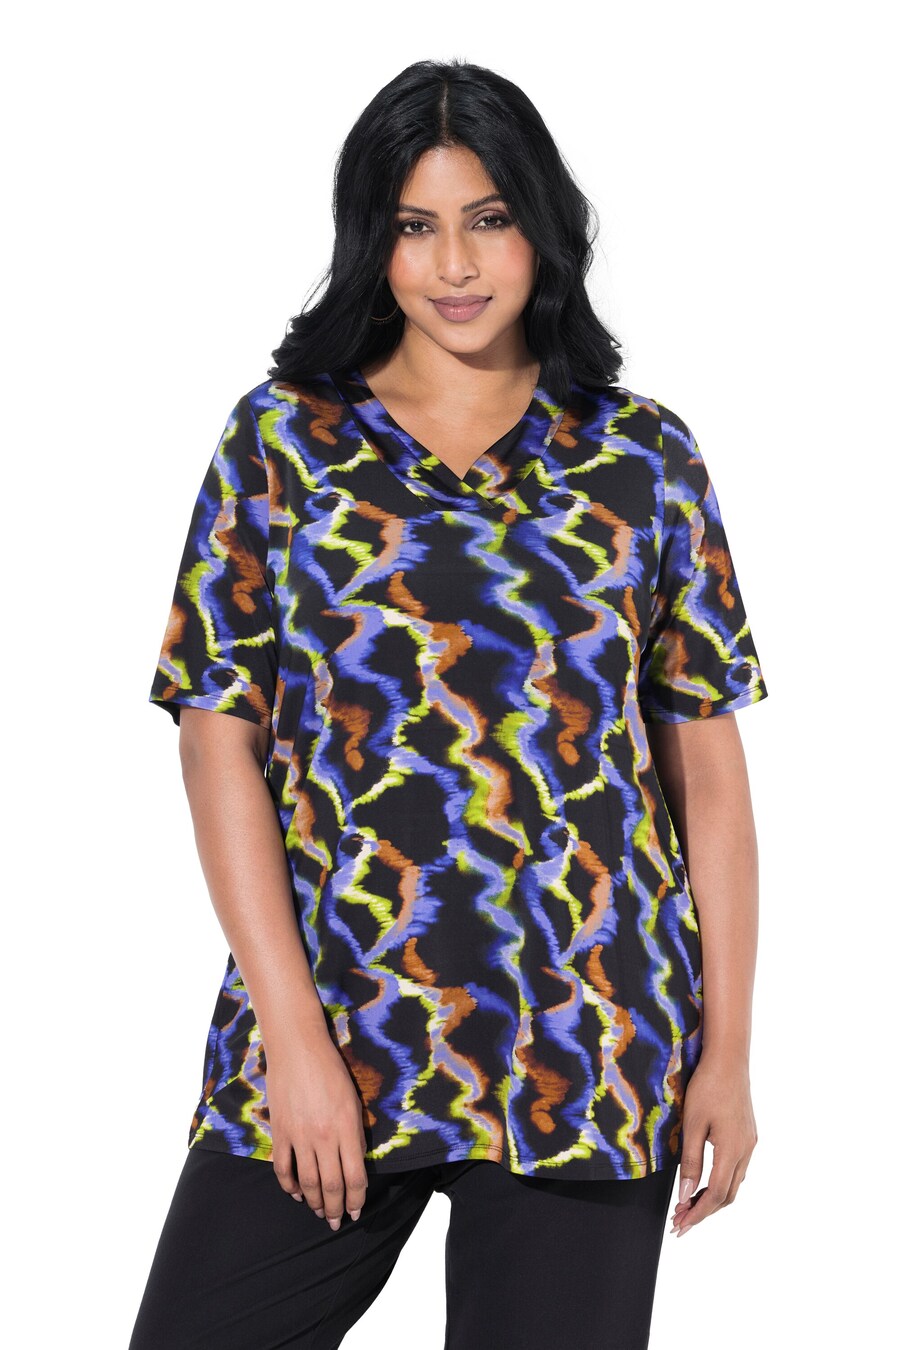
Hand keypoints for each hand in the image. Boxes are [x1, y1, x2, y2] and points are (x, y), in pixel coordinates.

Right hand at [265, 1028, 369, 1230]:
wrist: (298, 1048)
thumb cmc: (331, 1070)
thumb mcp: (353, 1100)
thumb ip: (355, 1133)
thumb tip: (355, 1163)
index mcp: (347, 1127)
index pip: (355, 1176)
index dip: (357, 1199)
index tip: (356, 1211)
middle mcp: (324, 1136)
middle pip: (332, 1186)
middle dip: (336, 1209)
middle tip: (336, 1222)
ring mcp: (299, 1136)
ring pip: (308, 1182)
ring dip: (314, 1203)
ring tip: (319, 1212)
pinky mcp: (280, 1132)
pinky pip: (283, 1168)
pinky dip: (289, 1186)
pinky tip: (296, 1194)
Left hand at [669, 1050, 756, 1236]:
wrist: (729, 1059)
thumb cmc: (707, 1087)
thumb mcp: (693, 1124)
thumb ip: (690, 1162)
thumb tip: (686, 1196)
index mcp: (732, 1151)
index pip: (716, 1195)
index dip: (698, 1214)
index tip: (681, 1226)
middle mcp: (746, 1151)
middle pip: (728, 1195)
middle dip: (704, 1211)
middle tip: (680, 1220)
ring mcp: (750, 1143)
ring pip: (734, 1183)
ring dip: (712, 1197)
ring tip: (688, 1205)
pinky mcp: (748, 1134)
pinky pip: (736, 1168)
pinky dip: (720, 1181)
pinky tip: (705, 1181)